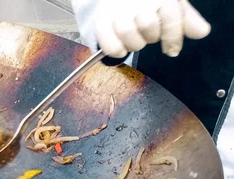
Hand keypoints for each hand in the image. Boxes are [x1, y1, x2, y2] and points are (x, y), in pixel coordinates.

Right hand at [72, 0, 210, 57]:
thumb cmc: (145, 3)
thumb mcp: (170, 5)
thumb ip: (186, 19)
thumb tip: (201, 32)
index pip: (170, 15)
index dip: (173, 37)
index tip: (172, 50)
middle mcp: (136, 1)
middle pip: (148, 25)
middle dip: (151, 37)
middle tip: (148, 37)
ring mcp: (116, 12)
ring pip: (128, 34)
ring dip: (134, 44)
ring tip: (134, 40)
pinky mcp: (99, 23)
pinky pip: (110, 45)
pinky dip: (116, 50)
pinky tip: (120, 48)